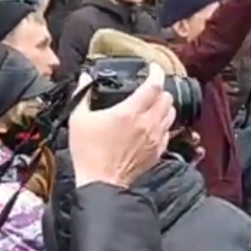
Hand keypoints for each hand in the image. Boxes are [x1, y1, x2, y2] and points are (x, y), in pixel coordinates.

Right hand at [69, 65, 173, 189]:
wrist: (101, 182)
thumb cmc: (88, 152)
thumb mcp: (79, 119)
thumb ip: (83, 94)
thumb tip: (85, 78)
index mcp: (130, 112)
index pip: (154, 85)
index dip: (156, 72)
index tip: (152, 68)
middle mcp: (147, 124)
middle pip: (167, 98)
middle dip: (160, 89)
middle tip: (150, 87)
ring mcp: (155, 138)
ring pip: (171, 114)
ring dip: (164, 105)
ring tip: (153, 104)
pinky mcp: (157, 151)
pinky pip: (169, 132)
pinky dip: (164, 124)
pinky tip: (153, 124)